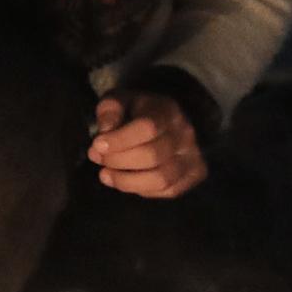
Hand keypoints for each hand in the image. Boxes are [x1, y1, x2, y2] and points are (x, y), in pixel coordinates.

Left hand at [88, 90, 208, 200]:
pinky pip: (169, 190)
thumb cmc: (137, 111)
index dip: (120, 140)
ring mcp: (193, 155)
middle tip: (98, 159)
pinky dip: (143, 190)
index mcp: (166, 110)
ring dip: (127, 181)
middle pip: (152, 155)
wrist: (167, 120)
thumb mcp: (119, 101)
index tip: (97, 145)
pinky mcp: (195, 173)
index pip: (148, 127)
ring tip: (106, 175)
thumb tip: (106, 132)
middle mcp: (185, 133)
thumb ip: (110, 111)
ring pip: (162, 178)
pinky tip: (126, 182)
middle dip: (118, 161)